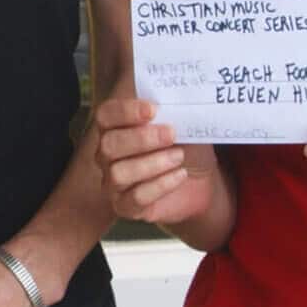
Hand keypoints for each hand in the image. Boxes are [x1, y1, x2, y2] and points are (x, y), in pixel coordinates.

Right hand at [93, 97, 221, 228]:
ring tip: (179, 156)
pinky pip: (136, 198)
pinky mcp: (126, 207)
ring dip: (152, 163)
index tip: (153, 110)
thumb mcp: (184, 124)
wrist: (200, 181)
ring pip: (119, 173)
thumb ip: (174, 111)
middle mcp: (107, 155)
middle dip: (141, 139)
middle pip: (108, 145)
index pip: (106, 115)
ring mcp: (113, 183)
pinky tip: (180, 175)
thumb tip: (177, 98)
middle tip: (171, 134)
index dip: (125, 111)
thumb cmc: (186, 146)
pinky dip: (160, 185)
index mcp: (115, 127)